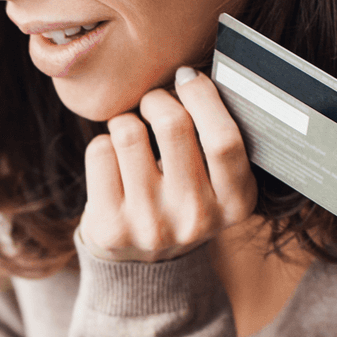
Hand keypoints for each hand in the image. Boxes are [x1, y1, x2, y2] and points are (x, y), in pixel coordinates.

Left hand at [79, 67, 256, 262]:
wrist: (144, 263)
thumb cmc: (184, 198)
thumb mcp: (218, 181)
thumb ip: (217, 136)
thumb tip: (192, 73)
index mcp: (236, 203)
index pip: (224, 140)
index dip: (202, 97)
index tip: (186, 76)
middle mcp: (196, 219)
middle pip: (173, 125)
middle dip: (157, 98)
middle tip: (152, 101)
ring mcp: (151, 226)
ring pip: (128, 132)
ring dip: (126, 120)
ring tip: (130, 133)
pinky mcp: (111, 227)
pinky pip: (100, 151)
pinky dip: (104, 144)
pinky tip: (114, 162)